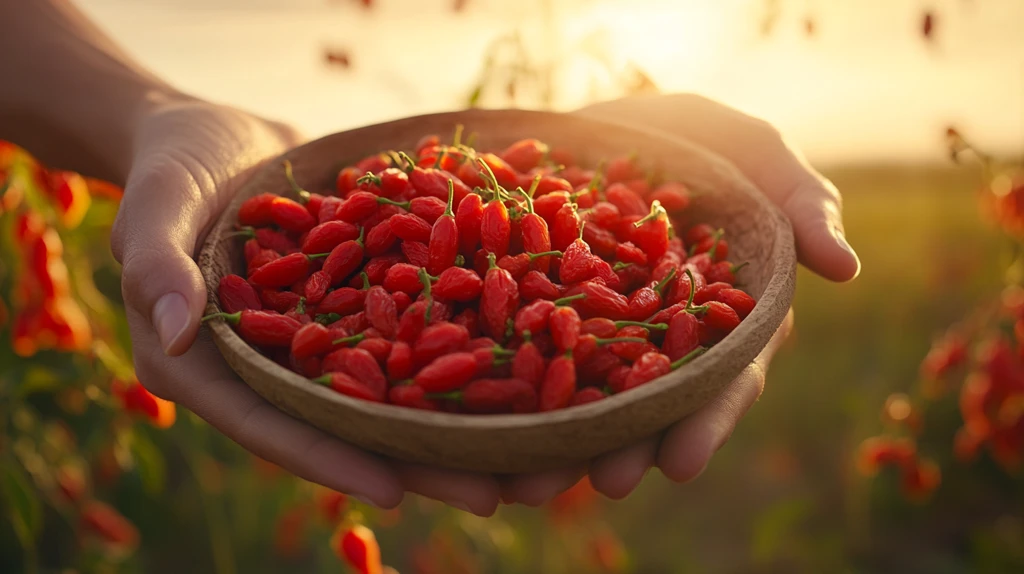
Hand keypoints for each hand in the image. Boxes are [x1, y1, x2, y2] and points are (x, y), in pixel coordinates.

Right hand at [111, 96, 502, 515]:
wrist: (218, 134)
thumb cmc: (168, 167)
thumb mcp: (153, 206)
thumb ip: (156, 265)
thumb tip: (178, 330)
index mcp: (213, 370)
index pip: (273, 426)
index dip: (332, 459)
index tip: (397, 491)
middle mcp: (277, 368)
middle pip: (352, 424)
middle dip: (423, 460)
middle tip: (497, 492)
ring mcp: (325, 338)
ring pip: (397, 387)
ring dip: (462, 418)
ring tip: (534, 446)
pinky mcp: (362, 303)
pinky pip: (415, 328)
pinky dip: (466, 345)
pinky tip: (530, 360)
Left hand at [499, 93, 859, 504]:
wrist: (624, 122)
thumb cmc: (707, 141)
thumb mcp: (759, 156)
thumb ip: (803, 204)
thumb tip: (846, 270)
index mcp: (722, 318)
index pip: (723, 378)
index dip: (705, 420)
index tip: (681, 462)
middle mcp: (662, 338)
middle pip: (649, 403)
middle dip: (627, 446)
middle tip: (602, 482)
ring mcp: (602, 329)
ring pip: (585, 394)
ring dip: (561, 442)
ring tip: (528, 482)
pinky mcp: (549, 311)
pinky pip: (529, 352)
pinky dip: (509, 387)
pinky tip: (483, 425)